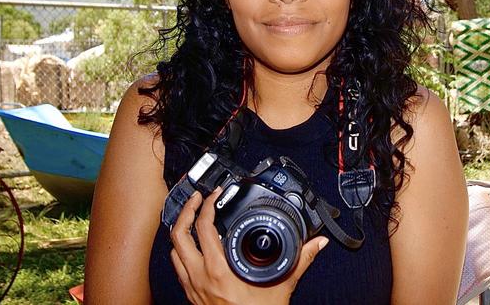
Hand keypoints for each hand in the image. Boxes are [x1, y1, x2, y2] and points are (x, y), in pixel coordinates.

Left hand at [170, 187, 328, 304]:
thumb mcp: (281, 288)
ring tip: (193, 216)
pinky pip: (177, 267)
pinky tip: (194, 245)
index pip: (204, 228)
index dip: (208, 206)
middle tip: (199, 198)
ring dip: (181, 230)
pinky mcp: (190, 296)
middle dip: (187, 210)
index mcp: (218, 272)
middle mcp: (199, 278)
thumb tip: (316, 244)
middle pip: (178, 234)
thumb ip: (299, 261)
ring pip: (173, 251)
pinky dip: (181, 250)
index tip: (216, 195)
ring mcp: (191, 288)